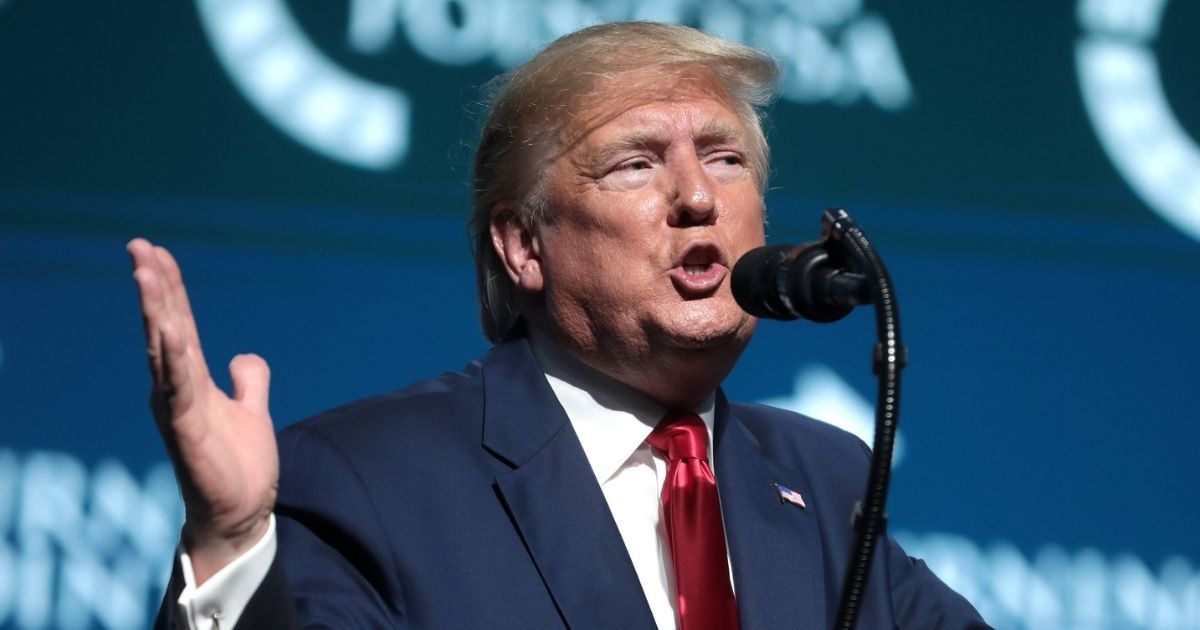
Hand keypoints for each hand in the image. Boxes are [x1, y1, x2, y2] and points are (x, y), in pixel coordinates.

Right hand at [128, 238, 277, 584]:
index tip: (157, 252)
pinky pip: (180, 389)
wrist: (240, 513)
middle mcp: (177, 390)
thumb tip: (244, 356)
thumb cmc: (238, 465)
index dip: (170, 289)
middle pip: (165, 328)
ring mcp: (179, 409)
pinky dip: (176, 360)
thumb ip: (249, 381)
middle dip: (154, 287)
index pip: (179, 324)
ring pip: (165, 350)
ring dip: (157, 312)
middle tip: (140, 247)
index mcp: (191, 381)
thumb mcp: (252, 411)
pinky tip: (173, 332)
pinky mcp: (187, 431)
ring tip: (147, 273)